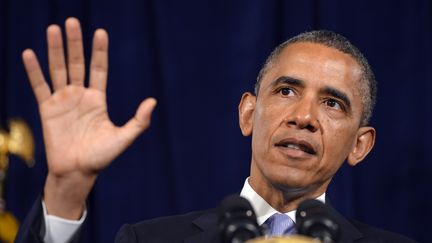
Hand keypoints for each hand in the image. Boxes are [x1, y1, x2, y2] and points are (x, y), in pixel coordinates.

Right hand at [22, 17, 155, 218]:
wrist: (77, 173)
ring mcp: (63, 101)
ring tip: (53, 28)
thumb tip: (153, 101)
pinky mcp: (47, 109)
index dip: (99, 51)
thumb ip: (139, 121)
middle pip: (76, 64)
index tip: (101, 32)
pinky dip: (34, 71)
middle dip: (75, 44)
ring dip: (55, 50)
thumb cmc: (101, 157)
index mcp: (97, 99)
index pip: (99, 69)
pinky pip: (40, 86)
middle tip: (72, 22)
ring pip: (58, 70)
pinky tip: (30, 53)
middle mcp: (80, 96)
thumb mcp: (123, 138)